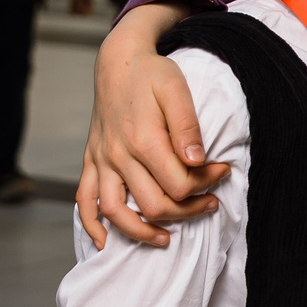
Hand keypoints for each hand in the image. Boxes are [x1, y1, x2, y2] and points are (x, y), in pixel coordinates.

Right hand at [75, 0, 229, 249]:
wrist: (118, 63)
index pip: (178, 183)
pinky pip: (84, 201)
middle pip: (153, 204)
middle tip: (209, 203)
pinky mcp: (92, 162)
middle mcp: (118, 154)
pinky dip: (92, 225)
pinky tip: (105, 242)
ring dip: (141, 232)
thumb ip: (187, 126)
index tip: (222, 172)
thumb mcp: (176, 89)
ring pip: (116, 212)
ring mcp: (102, 161)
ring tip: (167, 239)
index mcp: (143, 138)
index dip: (205, 185)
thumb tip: (197, 160)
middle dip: (186, 211)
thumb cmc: (151, 74)